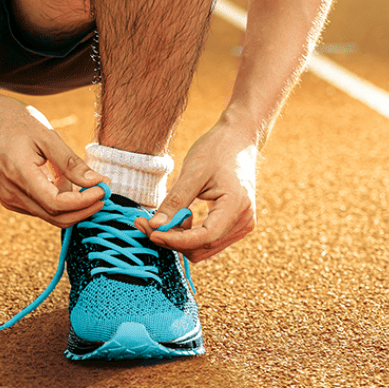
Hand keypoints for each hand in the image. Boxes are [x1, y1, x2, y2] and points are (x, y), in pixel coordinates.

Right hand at [0, 92, 108, 227]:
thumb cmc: (12, 121)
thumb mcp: (45, 134)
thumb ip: (70, 162)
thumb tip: (96, 181)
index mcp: (19, 174)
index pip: (56, 203)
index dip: (83, 201)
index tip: (103, 189)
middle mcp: (11, 193)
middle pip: (55, 216)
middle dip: (83, 209)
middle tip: (103, 193)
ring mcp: (8, 198)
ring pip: (49, 214)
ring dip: (71, 204)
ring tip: (83, 180)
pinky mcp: (9, 198)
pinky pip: (39, 208)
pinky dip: (57, 200)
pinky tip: (63, 181)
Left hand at [135, 122, 257, 261]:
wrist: (239, 139)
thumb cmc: (217, 149)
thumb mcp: (193, 172)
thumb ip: (175, 201)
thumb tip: (154, 225)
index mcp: (237, 206)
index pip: (204, 238)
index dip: (175, 239)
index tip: (151, 232)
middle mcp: (244, 221)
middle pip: (202, 247)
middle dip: (172, 239)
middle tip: (145, 223)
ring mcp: (241, 225)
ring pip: (203, 248)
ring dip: (178, 239)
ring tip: (158, 218)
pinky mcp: (234, 225)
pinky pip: (207, 240)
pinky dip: (188, 234)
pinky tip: (176, 216)